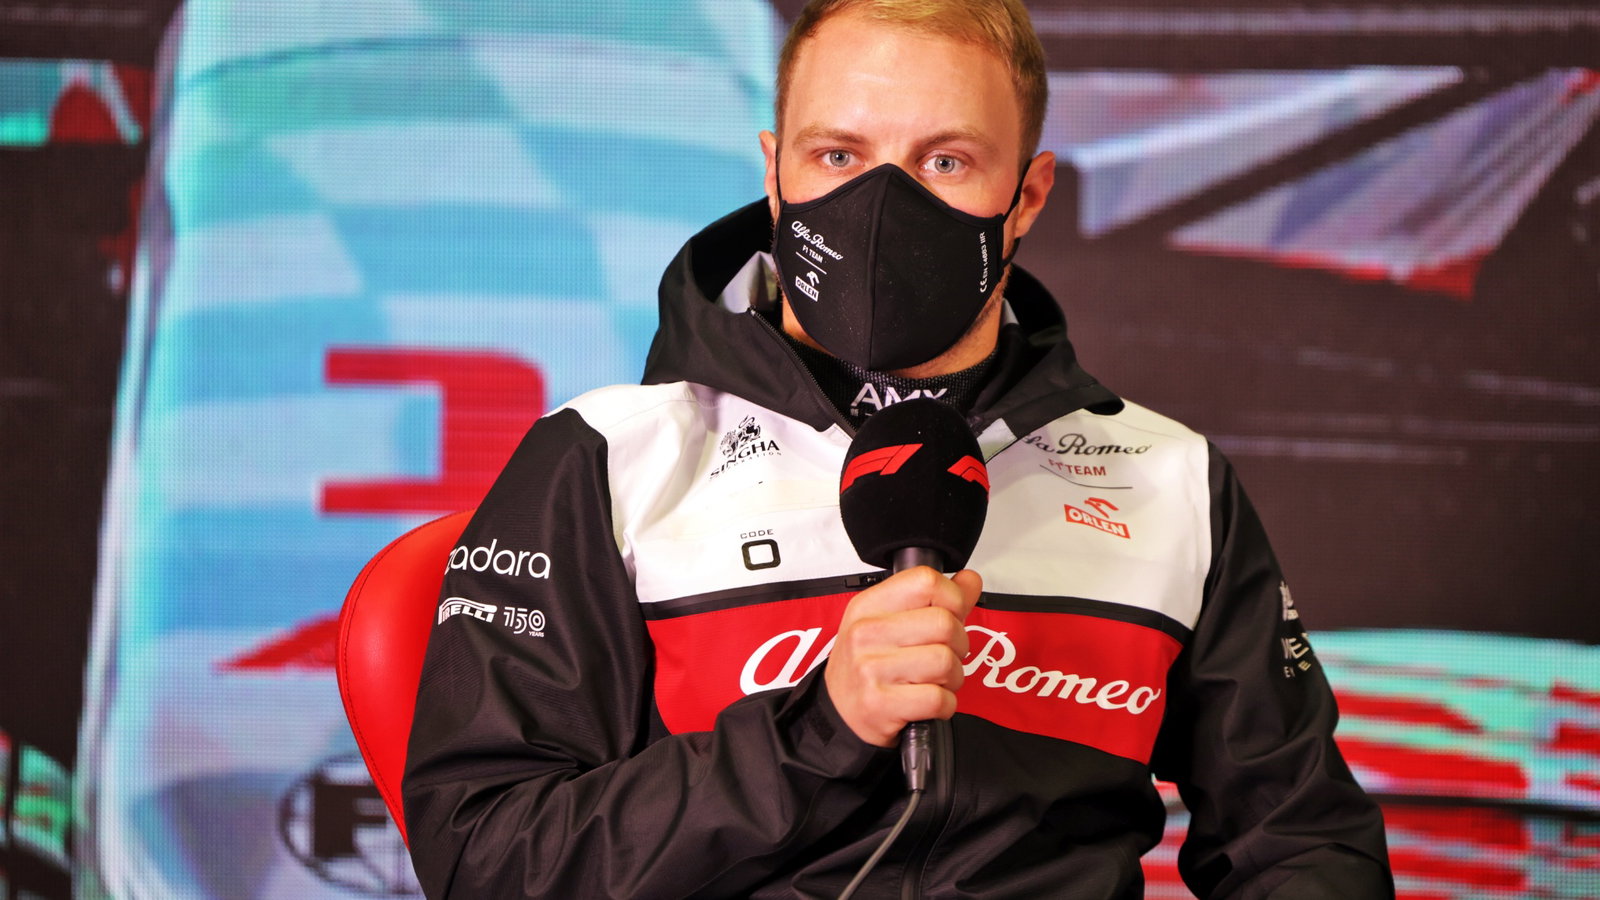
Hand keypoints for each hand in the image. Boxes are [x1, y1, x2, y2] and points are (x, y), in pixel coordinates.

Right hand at [824, 566, 981, 746]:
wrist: (839, 711)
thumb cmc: (868, 665)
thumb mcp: (889, 623)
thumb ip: (935, 601)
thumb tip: (969, 580)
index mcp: (869, 605)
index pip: (926, 581)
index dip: (953, 598)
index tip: (951, 615)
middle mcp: (866, 632)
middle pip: (944, 623)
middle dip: (959, 644)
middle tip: (945, 654)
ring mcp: (871, 668)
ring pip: (946, 662)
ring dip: (953, 677)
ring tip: (935, 680)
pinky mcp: (881, 703)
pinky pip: (939, 699)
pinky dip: (945, 705)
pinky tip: (928, 701)